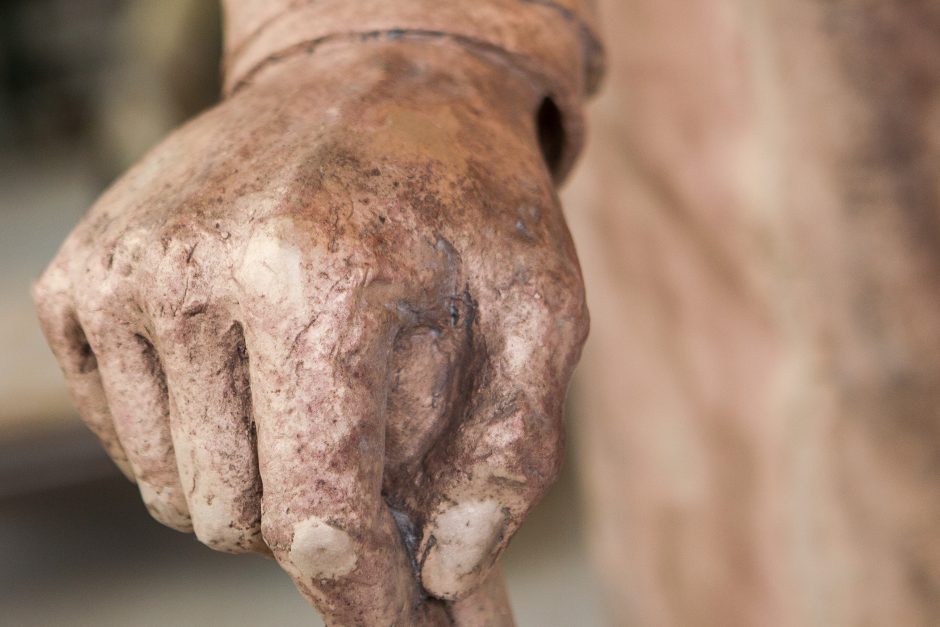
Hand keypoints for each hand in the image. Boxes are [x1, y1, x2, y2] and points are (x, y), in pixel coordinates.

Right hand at [34, 39, 586, 624]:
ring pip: (178, 491)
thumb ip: (508, 449)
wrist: (371, 80)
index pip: (314, 506)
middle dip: (322, 509)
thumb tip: (447, 572)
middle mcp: (192, 275)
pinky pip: (130, 442)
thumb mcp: (540, 307)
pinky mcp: (80, 282)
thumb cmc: (466, 198)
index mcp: (313, 278)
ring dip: (262, 472)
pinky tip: (254, 365)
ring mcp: (122, 276)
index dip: (361, 593)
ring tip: (318, 383)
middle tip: (375, 440)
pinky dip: (202, 436)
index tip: (395, 621)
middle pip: (238, 515)